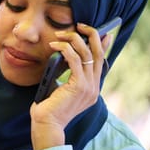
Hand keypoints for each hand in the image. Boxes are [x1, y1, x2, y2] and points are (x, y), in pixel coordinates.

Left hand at [30, 23, 111, 149]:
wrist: (47, 125)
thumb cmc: (48, 108)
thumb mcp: (60, 88)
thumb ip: (65, 75)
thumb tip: (62, 56)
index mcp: (91, 88)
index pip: (101, 61)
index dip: (103, 44)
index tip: (101, 31)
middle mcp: (94, 87)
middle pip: (98, 53)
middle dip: (91, 35)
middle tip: (79, 25)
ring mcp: (88, 87)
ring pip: (87, 53)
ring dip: (73, 39)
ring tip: (59, 35)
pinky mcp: (78, 86)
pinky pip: (75, 60)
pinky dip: (65, 49)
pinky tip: (55, 45)